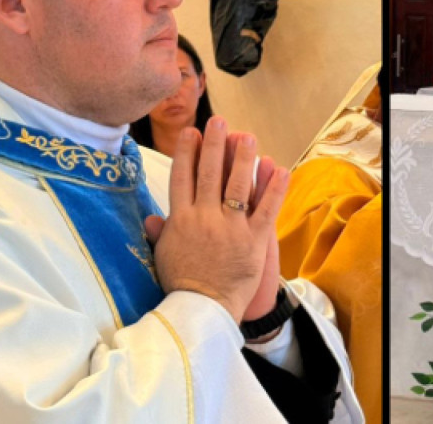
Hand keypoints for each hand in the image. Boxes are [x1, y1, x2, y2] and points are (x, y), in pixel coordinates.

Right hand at [144, 118, 289, 321]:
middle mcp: (205, 218)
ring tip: (247, 136)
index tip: (192, 132)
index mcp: (181, 220)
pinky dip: (274, 187)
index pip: (183, 178)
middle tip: (219, 122)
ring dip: (243, 157)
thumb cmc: (182, 284)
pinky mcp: (254, 240)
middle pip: (209, 173)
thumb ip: (160, 232)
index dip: (187, 152)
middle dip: (215, 144)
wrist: (202, 310)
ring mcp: (231, 228)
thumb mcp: (163, 255)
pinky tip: (279, 167)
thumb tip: (152, 217)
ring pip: (238, 185)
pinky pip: (266, 208)